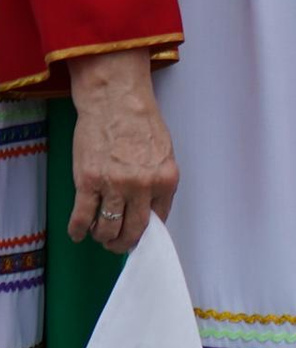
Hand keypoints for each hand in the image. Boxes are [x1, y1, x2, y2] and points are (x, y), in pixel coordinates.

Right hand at [66, 48, 178, 253]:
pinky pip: (83, 217)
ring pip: (108, 227)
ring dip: (103, 237)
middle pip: (134, 229)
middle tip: (118, 245)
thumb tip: (150, 207)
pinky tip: (79, 233)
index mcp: (166, 179)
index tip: (139, 237)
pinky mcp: (88, 182)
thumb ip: (158, 180)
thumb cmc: (140, 122)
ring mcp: (114, 185)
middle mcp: (142, 186)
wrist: (116, 101)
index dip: (147, 231)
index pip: (159, 218)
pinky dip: (79, 230)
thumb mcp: (163, 153)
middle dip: (124, 243)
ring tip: (100, 236)